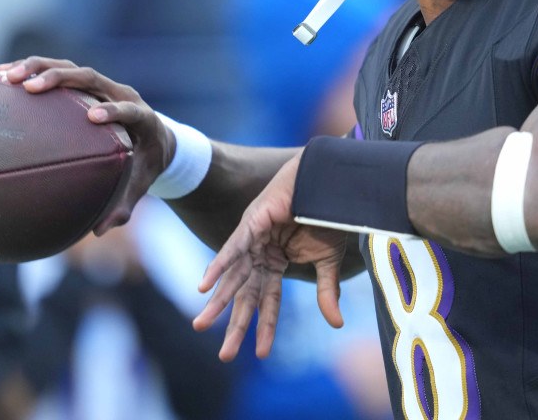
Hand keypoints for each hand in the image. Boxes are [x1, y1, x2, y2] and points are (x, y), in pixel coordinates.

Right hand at [0, 56, 174, 234]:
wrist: (157, 138)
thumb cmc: (146, 164)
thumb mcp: (140, 184)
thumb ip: (125, 206)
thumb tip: (99, 230)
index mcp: (141, 117)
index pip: (128, 109)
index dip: (114, 110)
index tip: (94, 117)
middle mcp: (121, 94)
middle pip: (92, 77)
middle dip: (61, 78)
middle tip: (31, 87)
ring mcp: (103, 86)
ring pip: (71, 68)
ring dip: (39, 68)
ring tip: (7, 76)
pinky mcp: (88, 84)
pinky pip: (59, 71)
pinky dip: (32, 70)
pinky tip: (0, 76)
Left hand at [193, 155, 348, 360]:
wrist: (326, 182)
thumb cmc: (326, 216)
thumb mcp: (328, 261)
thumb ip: (327, 291)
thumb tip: (336, 324)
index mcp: (276, 264)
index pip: (270, 302)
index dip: (266, 327)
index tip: (262, 354)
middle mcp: (260, 256)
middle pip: (246, 296)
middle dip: (235, 325)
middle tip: (225, 355)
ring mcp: (253, 241)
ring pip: (233, 278)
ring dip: (218, 302)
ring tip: (202, 325)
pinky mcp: (250, 224)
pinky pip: (232, 250)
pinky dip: (218, 267)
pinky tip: (204, 287)